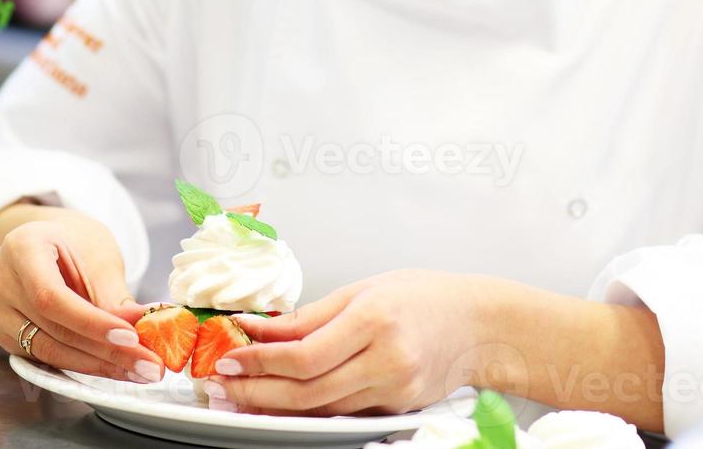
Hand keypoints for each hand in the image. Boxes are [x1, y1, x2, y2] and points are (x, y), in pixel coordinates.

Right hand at [0, 206, 164, 382]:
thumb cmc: (75, 242)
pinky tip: (113, 367)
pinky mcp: (2, 334)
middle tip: (148, 365)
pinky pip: (44, 356)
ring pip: (48, 350)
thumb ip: (114, 294)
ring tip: (138, 370)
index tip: (131, 338)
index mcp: (21, 247)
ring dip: (97, 365)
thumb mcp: (99, 256)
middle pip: (52, 328)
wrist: (49, 243)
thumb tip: (140, 328)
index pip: (51, 296)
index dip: (91, 322)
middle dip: (105, 352)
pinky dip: (81, 364)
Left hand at [203, 269, 486, 415]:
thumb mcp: (363, 290)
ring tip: (240, 398)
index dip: (260, 361)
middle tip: (222, 386)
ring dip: (275, 406)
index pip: (304, 354)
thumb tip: (259, 329)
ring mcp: (394, 389)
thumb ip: (310, 315)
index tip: (230, 357)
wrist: (480, 325)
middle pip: (307, 390)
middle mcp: (386, 359)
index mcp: (374, 319)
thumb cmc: (424, 297)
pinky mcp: (396, 409)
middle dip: (256, 391)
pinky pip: (342, 413)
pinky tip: (281, 403)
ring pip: (321, 409)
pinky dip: (308, 409)